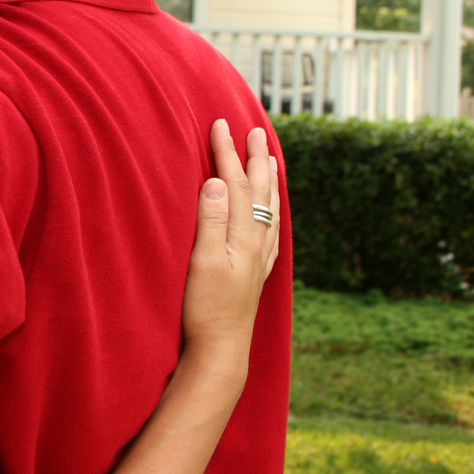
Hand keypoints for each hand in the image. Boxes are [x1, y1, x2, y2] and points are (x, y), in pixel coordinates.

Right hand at [179, 119, 281, 385]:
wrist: (221, 348)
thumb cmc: (205, 308)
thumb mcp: (203, 262)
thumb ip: (210, 220)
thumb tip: (215, 181)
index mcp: (242, 236)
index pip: (234, 183)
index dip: (226, 153)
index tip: (220, 125)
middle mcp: (257, 242)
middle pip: (258, 191)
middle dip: (255, 158)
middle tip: (256, 130)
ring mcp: (259, 257)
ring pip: (269, 208)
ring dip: (268, 180)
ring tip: (270, 160)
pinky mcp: (256, 270)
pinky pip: (270, 227)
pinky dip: (270, 208)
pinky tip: (270, 210)